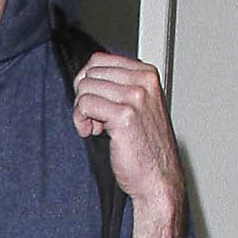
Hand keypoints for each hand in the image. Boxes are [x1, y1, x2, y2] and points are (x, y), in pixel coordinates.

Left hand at [72, 53, 185, 219]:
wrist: (157, 177)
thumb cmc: (144, 146)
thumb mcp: (135, 106)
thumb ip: (116, 87)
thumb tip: (85, 76)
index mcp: (147, 74)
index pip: (99, 59)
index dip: (86, 81)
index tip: (92, 102)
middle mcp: (144, 82)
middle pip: (89, 73)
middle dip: (82, 96)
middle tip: (92, 118)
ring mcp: (136, 97)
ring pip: (84, 88)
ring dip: (81, 111)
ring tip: (94, 127)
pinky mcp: (125, 115)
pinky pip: (85, 105)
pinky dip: (80, 121)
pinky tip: (92, 133)